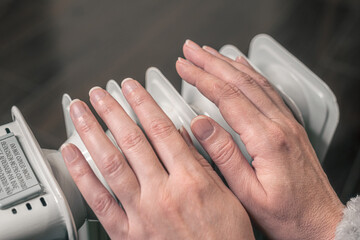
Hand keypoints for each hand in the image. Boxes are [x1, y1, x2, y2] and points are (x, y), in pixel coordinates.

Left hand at [61, 79, 253, 238]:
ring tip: (80, 111)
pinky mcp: (126, 233)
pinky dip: (81, 174)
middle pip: (132, 141)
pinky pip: (98, 200)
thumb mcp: (228, 196)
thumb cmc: (224, 238)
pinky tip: (72, 154)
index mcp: (191, 181)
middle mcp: (163, 193)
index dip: (144, 104)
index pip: (162, 130)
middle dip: (113, 111)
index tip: (132, 88)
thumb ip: (205, 163)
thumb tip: (186, 134)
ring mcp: (141, 213)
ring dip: (92, 133)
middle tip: (100, 93)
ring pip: (111, 164)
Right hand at [176, 40, 343, 239]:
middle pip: (240, 82)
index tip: (184, 67)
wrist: (320, 222)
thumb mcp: (248, 193)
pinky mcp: (290, 125)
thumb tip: (200, 125)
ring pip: (254, 81)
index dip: (202, 78)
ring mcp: (287, 122)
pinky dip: (251, 73)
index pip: (227, 97)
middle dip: (211, 62)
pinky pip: (269, 90)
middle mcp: (279, 124)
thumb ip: (224, 156)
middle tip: (190, 50)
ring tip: (208, 52)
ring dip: (228, 64)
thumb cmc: (286, 214)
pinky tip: (241, 65)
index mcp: (267, 140)